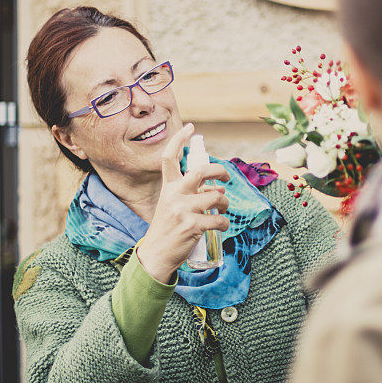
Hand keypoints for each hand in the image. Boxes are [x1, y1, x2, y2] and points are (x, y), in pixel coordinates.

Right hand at [137, 123, 230, 282]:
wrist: (156, 255)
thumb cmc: (168, 229)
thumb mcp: (172, 206)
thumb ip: (191, 194)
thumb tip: (219, 187)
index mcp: (168, 188)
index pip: (169, 158)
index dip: (179, 139)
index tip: (191, 127)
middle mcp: (174, 195)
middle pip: (200, 171)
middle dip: (219, 170)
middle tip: (225, 177)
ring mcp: (182, 210)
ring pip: (216, 196)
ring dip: (225, 202)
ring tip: (223, 209)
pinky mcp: (192, 226)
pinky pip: (219, 219)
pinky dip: (225, 223)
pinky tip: (221, 226)